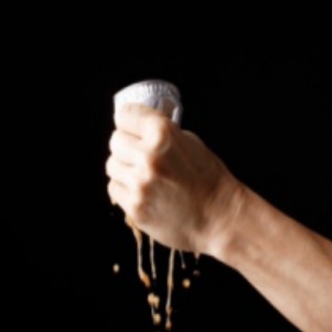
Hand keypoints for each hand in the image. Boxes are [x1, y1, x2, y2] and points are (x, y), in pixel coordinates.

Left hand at [106, 103, 243, 253]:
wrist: (219, 217)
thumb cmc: (208, 179)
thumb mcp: (190, 143)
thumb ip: (162, 134)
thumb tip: (138, 130)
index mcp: (163, 133)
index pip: (125, 114)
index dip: (128, 121)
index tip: (131, 127)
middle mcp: (148, 155)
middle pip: (115, 140)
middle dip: (126, 146)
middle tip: (140, 155)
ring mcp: (139, 182)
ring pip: (112, 164)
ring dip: (124, 168)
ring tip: (144, 176)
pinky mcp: (134, 206)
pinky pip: (114, 188)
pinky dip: (125, 189)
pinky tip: (144, 191)